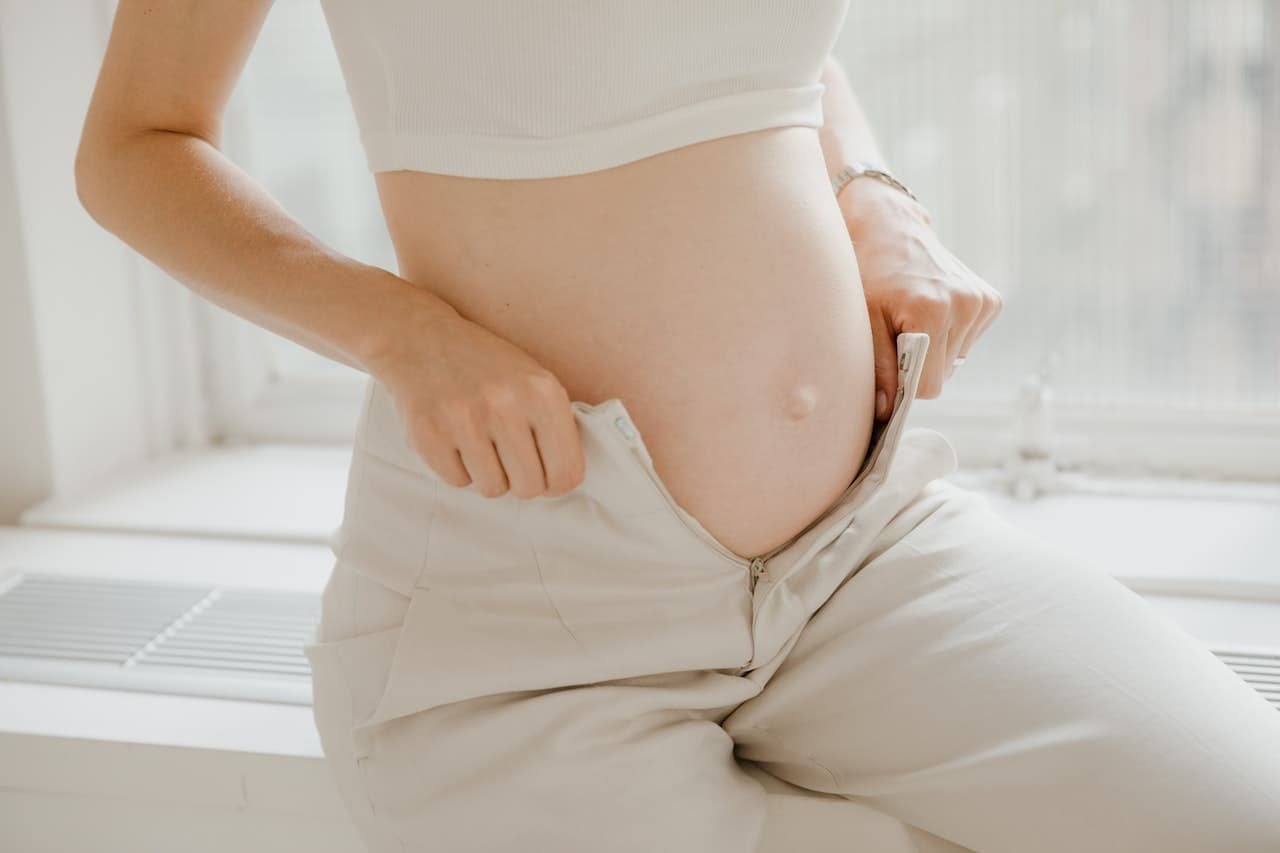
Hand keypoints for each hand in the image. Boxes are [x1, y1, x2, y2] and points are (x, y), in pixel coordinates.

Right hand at [365, 299, 585, 499]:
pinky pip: (458, 481)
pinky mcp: (429, 434)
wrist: (422, 339)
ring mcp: (465, 420)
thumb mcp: (534, 380)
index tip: (545, 475)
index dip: (556, 483)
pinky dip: (458, 469)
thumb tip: (565, 481)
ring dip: (488, 475)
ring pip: (493, 489)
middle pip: (530, 487)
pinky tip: (455, 439)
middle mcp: (506, 404)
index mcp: (542, 392)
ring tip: (480, 445)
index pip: (567, 472)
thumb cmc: (487, 367)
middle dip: (520, 482)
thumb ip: (555, 426)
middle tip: (509, 461)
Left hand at [839, 180, 1003, 420]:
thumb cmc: (868, 274)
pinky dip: (947, 336)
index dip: (905, 384)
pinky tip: (931, 311)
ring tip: (913, 318)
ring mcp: (982, 300)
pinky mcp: (990, 300)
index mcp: (932, 310)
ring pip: (955, 361)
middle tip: (897, 334)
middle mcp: (964, 304)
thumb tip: (887, 411)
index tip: (889, 367)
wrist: (889, 230)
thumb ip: (877, 367)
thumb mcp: (863, 320)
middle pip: (942, 375)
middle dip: (918, 365)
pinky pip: (966, 342)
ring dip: (933, 350)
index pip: (928, 385)